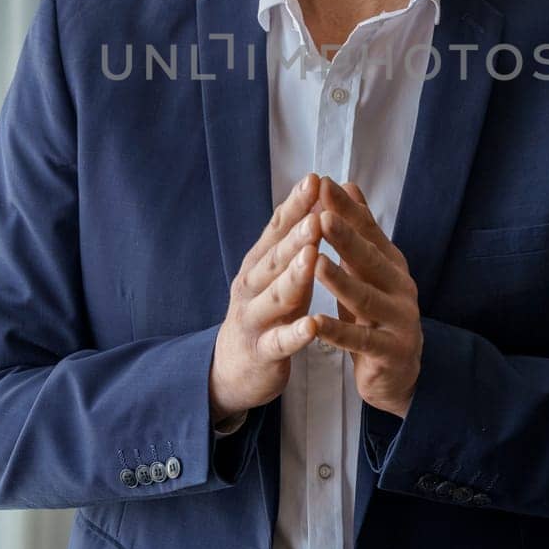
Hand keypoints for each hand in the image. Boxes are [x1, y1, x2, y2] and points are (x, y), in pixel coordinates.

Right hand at [208, 174, 323, 423]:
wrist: (232, 369)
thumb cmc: (264, 312)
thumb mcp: (273, 273)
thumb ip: (290, 239)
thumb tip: (312, 191)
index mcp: (259, 264)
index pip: (277, 229)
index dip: (295, 205)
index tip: (315, 179)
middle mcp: (252, 286)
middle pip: (275, 257)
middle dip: (296, 235)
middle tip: (317, 213)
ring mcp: (255, 320)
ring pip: (275, 296)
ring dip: (294, 276)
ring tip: (312, 257)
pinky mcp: (262, 352)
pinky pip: (279, 342)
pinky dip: (295, 334)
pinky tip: (312, 325)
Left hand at [309, 178, 422, 419]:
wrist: (399, 373)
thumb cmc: (376, 313)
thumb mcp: (368, 269)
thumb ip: (360, 230)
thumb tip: (349, 183)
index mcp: (391, 264)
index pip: (368, 230)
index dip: (347, 208)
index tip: (324, 184)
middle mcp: (400, 287)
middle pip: (369, 259)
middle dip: (345, 236)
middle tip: (323, 215)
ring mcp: (399, 320)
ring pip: (365, 298)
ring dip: (340, 280)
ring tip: (316, 263)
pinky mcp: (391, 352)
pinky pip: (360, 341)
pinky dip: (337, 332)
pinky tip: (315, 322)